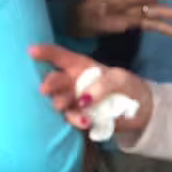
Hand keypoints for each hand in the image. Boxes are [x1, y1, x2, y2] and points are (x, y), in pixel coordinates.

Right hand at [29, 44, 153, 135]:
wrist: (140, 109)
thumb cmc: (127, 85)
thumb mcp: (119, 78)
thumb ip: (103, 84)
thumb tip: (83, 99)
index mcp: (80, 67)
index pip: (60, 57)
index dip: (45, 52)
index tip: (31, 51)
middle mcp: (72, 83)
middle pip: (54, 80)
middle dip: (49, 84)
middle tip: (45, 89)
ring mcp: (74, 101)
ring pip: (59, 101)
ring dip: (60, 103)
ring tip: (62, 105)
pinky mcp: (80, 117)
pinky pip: (72, 119)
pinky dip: (77, 120)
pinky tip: (85, 121)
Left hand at [67, 0, 171, 39]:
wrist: (73, 19)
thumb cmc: (79, 13)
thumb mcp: (86, 11)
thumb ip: (99, 13)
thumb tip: (112, 18)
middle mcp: (130, 0)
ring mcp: (132, 11)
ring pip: (155, 11)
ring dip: (171, 14)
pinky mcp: (132, 22)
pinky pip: (150, 23)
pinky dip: (163, 27)